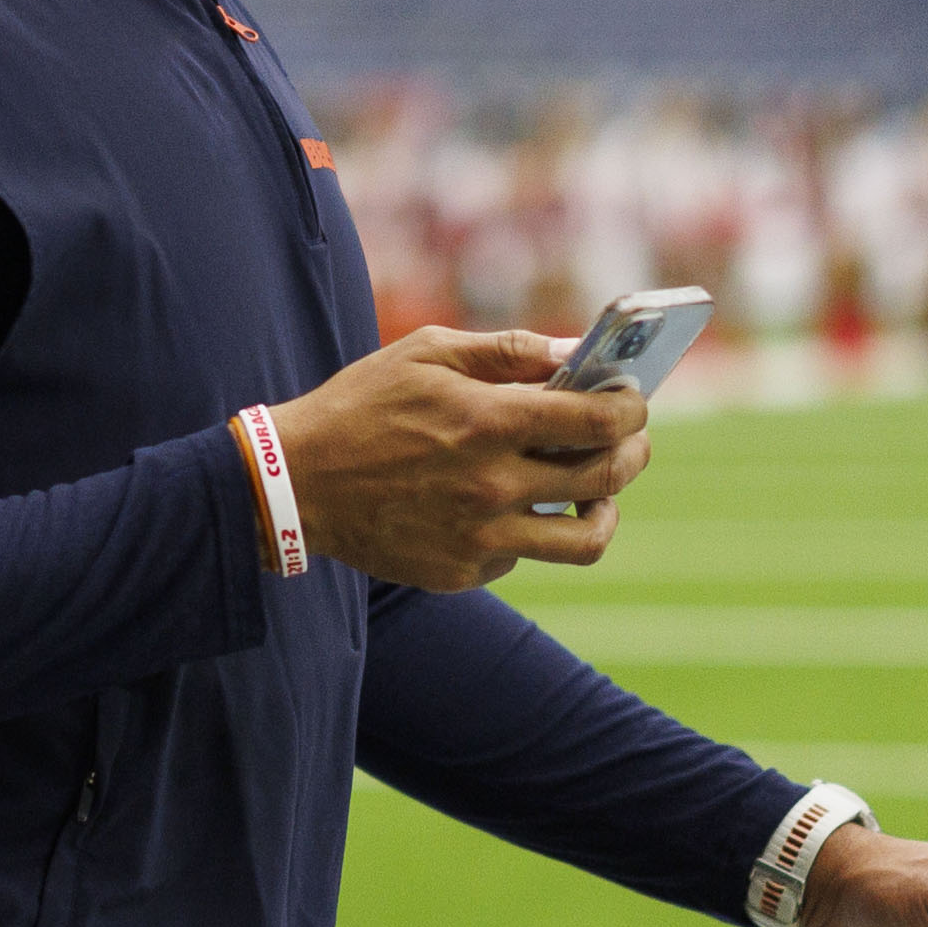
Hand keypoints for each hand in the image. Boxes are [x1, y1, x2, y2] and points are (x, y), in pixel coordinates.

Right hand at [270, 325, 648, 590]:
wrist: (294, 483)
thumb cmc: (361, 406)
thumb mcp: (426, 353)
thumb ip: (507, 351)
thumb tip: (576, 352)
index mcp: (487, 422)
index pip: (598, 420)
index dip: (631, 408)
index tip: (633, 400)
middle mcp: (491, 487)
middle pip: (605, 478)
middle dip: (633, 453)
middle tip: (631, 441)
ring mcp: (478, 539)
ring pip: (584, 541)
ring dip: (604, 512)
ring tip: (596, 494)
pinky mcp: (460, 574)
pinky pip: (523, 558)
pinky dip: (528, 532)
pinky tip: (506, 507)